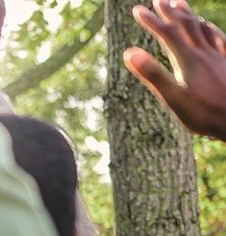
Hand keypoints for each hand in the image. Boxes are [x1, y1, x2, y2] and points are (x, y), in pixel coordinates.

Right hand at [125, 0, 225, 140]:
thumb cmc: (205, 114)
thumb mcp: (174, 99)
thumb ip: (153, 75)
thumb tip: (130, 53)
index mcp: (188, 60)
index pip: (167, 34)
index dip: (151, 21)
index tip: (137, 10)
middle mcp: (204, 53)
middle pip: (186, 25)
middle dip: (170, 11)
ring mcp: (218, 57)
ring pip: (203, 28)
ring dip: (189, 15)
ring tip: (181, 4)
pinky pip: (219, 39)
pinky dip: (210, 28)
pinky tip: (209, 27)